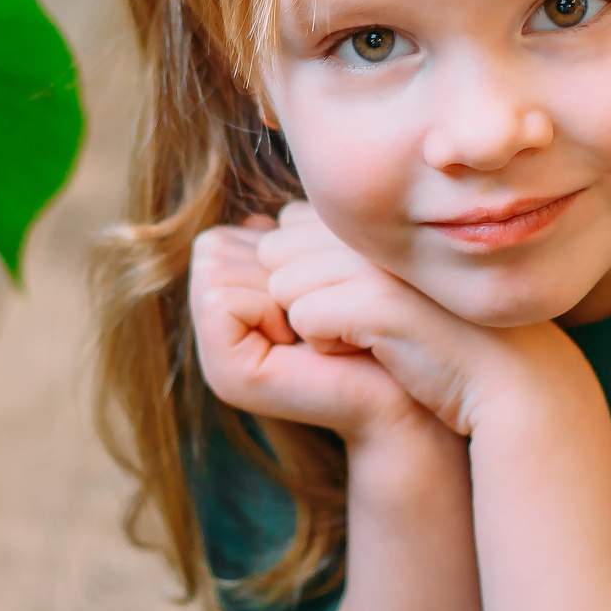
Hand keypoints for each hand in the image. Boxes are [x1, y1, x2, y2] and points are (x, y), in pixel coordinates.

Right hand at [188, 218, 426, 439]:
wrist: (400, 388)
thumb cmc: (368, 322)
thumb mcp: (315, 273)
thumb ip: (280, 248)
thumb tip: (256, 222)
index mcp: (227, 311)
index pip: (215, 241)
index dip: (267, 249)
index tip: (308, 291)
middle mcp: (212, 338)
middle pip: (210, 250)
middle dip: (268, 264)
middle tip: (308, 310)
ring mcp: (216, 361)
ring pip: (214, 269)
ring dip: (273, 284)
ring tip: (306, 325)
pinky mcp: (228, 375)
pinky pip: (221, 301)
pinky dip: (266, 306)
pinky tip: (299, 338)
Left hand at [255, 203, 515, 435]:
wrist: (510, 376)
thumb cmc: (439, 331)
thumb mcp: (388, 277)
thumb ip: (335, 249)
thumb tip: (264, 230)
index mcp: (377, 209)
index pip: (287, 230)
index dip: (309, 277)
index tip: (360, 301)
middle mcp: (376, 221)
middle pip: (276, 254)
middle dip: (303, 296)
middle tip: (362, 321)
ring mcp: (377, 256)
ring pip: (283, 286)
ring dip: (315, 323)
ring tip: (373, 335)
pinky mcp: (377, 297)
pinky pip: (304, 318)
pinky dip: (328, 345)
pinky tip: (376, 350)